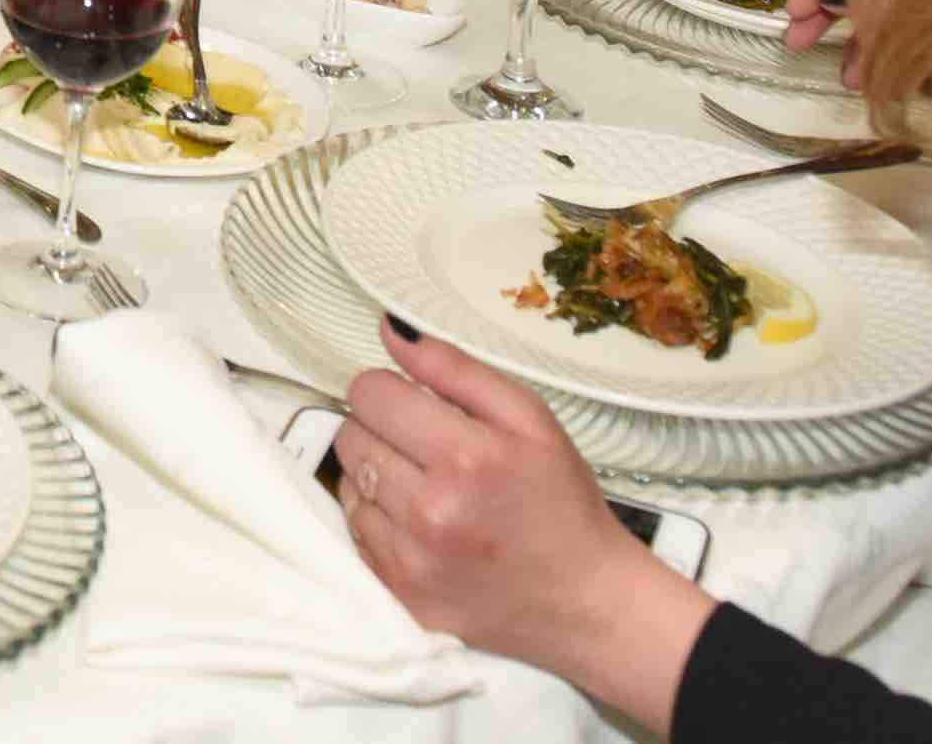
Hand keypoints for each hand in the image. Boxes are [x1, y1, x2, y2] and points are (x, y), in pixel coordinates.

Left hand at [336, 324, 715, 724]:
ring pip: (347, 483)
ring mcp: (410, 559)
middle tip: (426, 448)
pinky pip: (356, 532)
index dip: (389, 390)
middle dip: (381, 429)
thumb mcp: (528, 418)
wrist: (585, 602)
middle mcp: (429, 511)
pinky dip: (379, 520)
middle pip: (350, 435)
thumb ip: (453, 367)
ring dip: (376, 475)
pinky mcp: (398, 594)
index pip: (369, 393)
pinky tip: (421, 524)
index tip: (416, 404)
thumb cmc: (560, 502)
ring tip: (426, 488)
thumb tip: (388, 329)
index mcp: (465, 457)